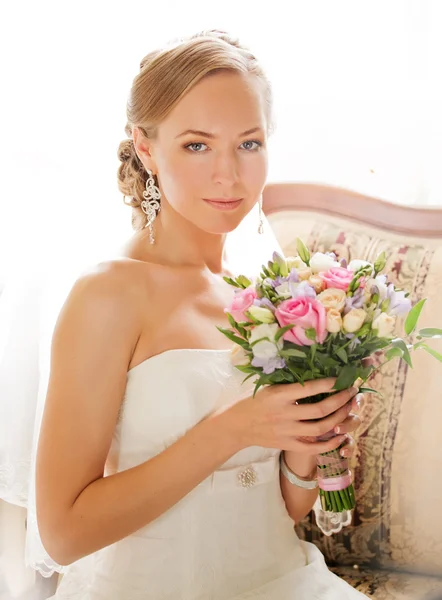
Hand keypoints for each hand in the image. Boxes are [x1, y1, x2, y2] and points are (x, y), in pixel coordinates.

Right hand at [228, 378, 360, 454]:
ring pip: (321, 427)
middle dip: (341, 400)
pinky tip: (341, 435)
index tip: (340, 379)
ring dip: (340, 418)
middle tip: (352, 392)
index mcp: (279, 395)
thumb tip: (318, 376)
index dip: (328, 384)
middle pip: (321, 409)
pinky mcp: (288, 444)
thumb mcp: (269, 388)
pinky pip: (313, 447)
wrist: (237, 426)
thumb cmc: (254, 402)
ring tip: (349, 408)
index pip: (308, 389)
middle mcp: (284, 414)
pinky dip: (330, 443)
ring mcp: (287, 431)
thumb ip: (290, 386)